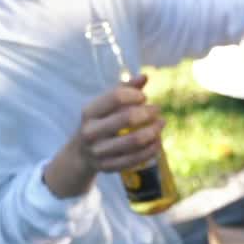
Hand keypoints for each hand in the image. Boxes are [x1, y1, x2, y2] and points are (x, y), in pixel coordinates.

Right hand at [44, 74, 163, 196]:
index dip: (135, 95)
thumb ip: (124, 89)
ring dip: (154, 131)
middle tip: (157, 109)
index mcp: (89, 112)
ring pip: (134, 141)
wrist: (81, 154)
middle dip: (148, 112)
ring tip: (161, 123)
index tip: (143, 97)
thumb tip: (145, 76)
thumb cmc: (100, 121)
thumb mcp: (105, 105)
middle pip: (127, 118)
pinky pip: (136, 159)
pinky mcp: (108, 167)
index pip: (116, 97)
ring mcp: (98, 151)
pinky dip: (151, 149)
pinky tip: (158, 141)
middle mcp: (91, 132)